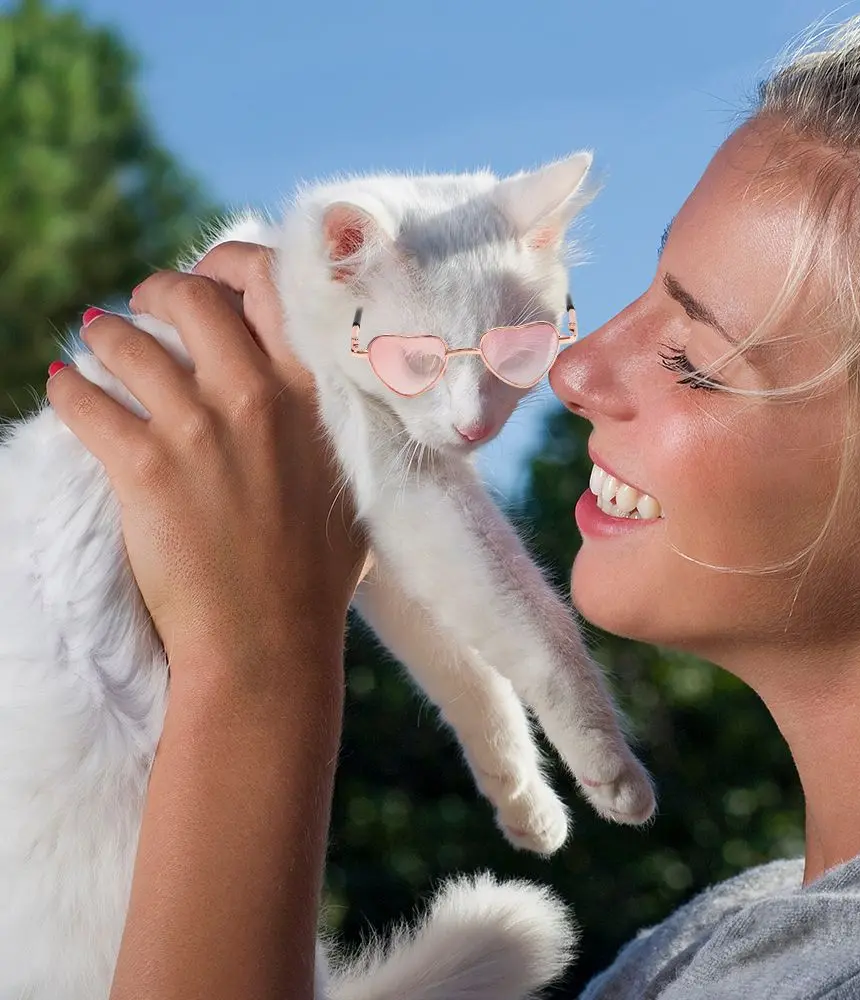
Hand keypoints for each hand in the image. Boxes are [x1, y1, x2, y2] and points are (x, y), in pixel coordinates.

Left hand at [46, 242, 367, 684]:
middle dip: (160, 289)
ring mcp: (200, 430)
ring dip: (104, 334)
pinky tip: (63, 387)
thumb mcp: (356, 483)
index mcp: (316, 392)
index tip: (213, 278)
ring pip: (127, 342)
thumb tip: (316, 390)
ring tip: (96, 340)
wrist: (270, 641)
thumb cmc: (320, 572)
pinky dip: (68, 387)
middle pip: (193, 297)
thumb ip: (337, 423)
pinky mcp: (144, 468)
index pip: (274, 285)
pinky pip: (85, 401)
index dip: (233, 265)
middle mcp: (259, 395)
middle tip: (145, 304)